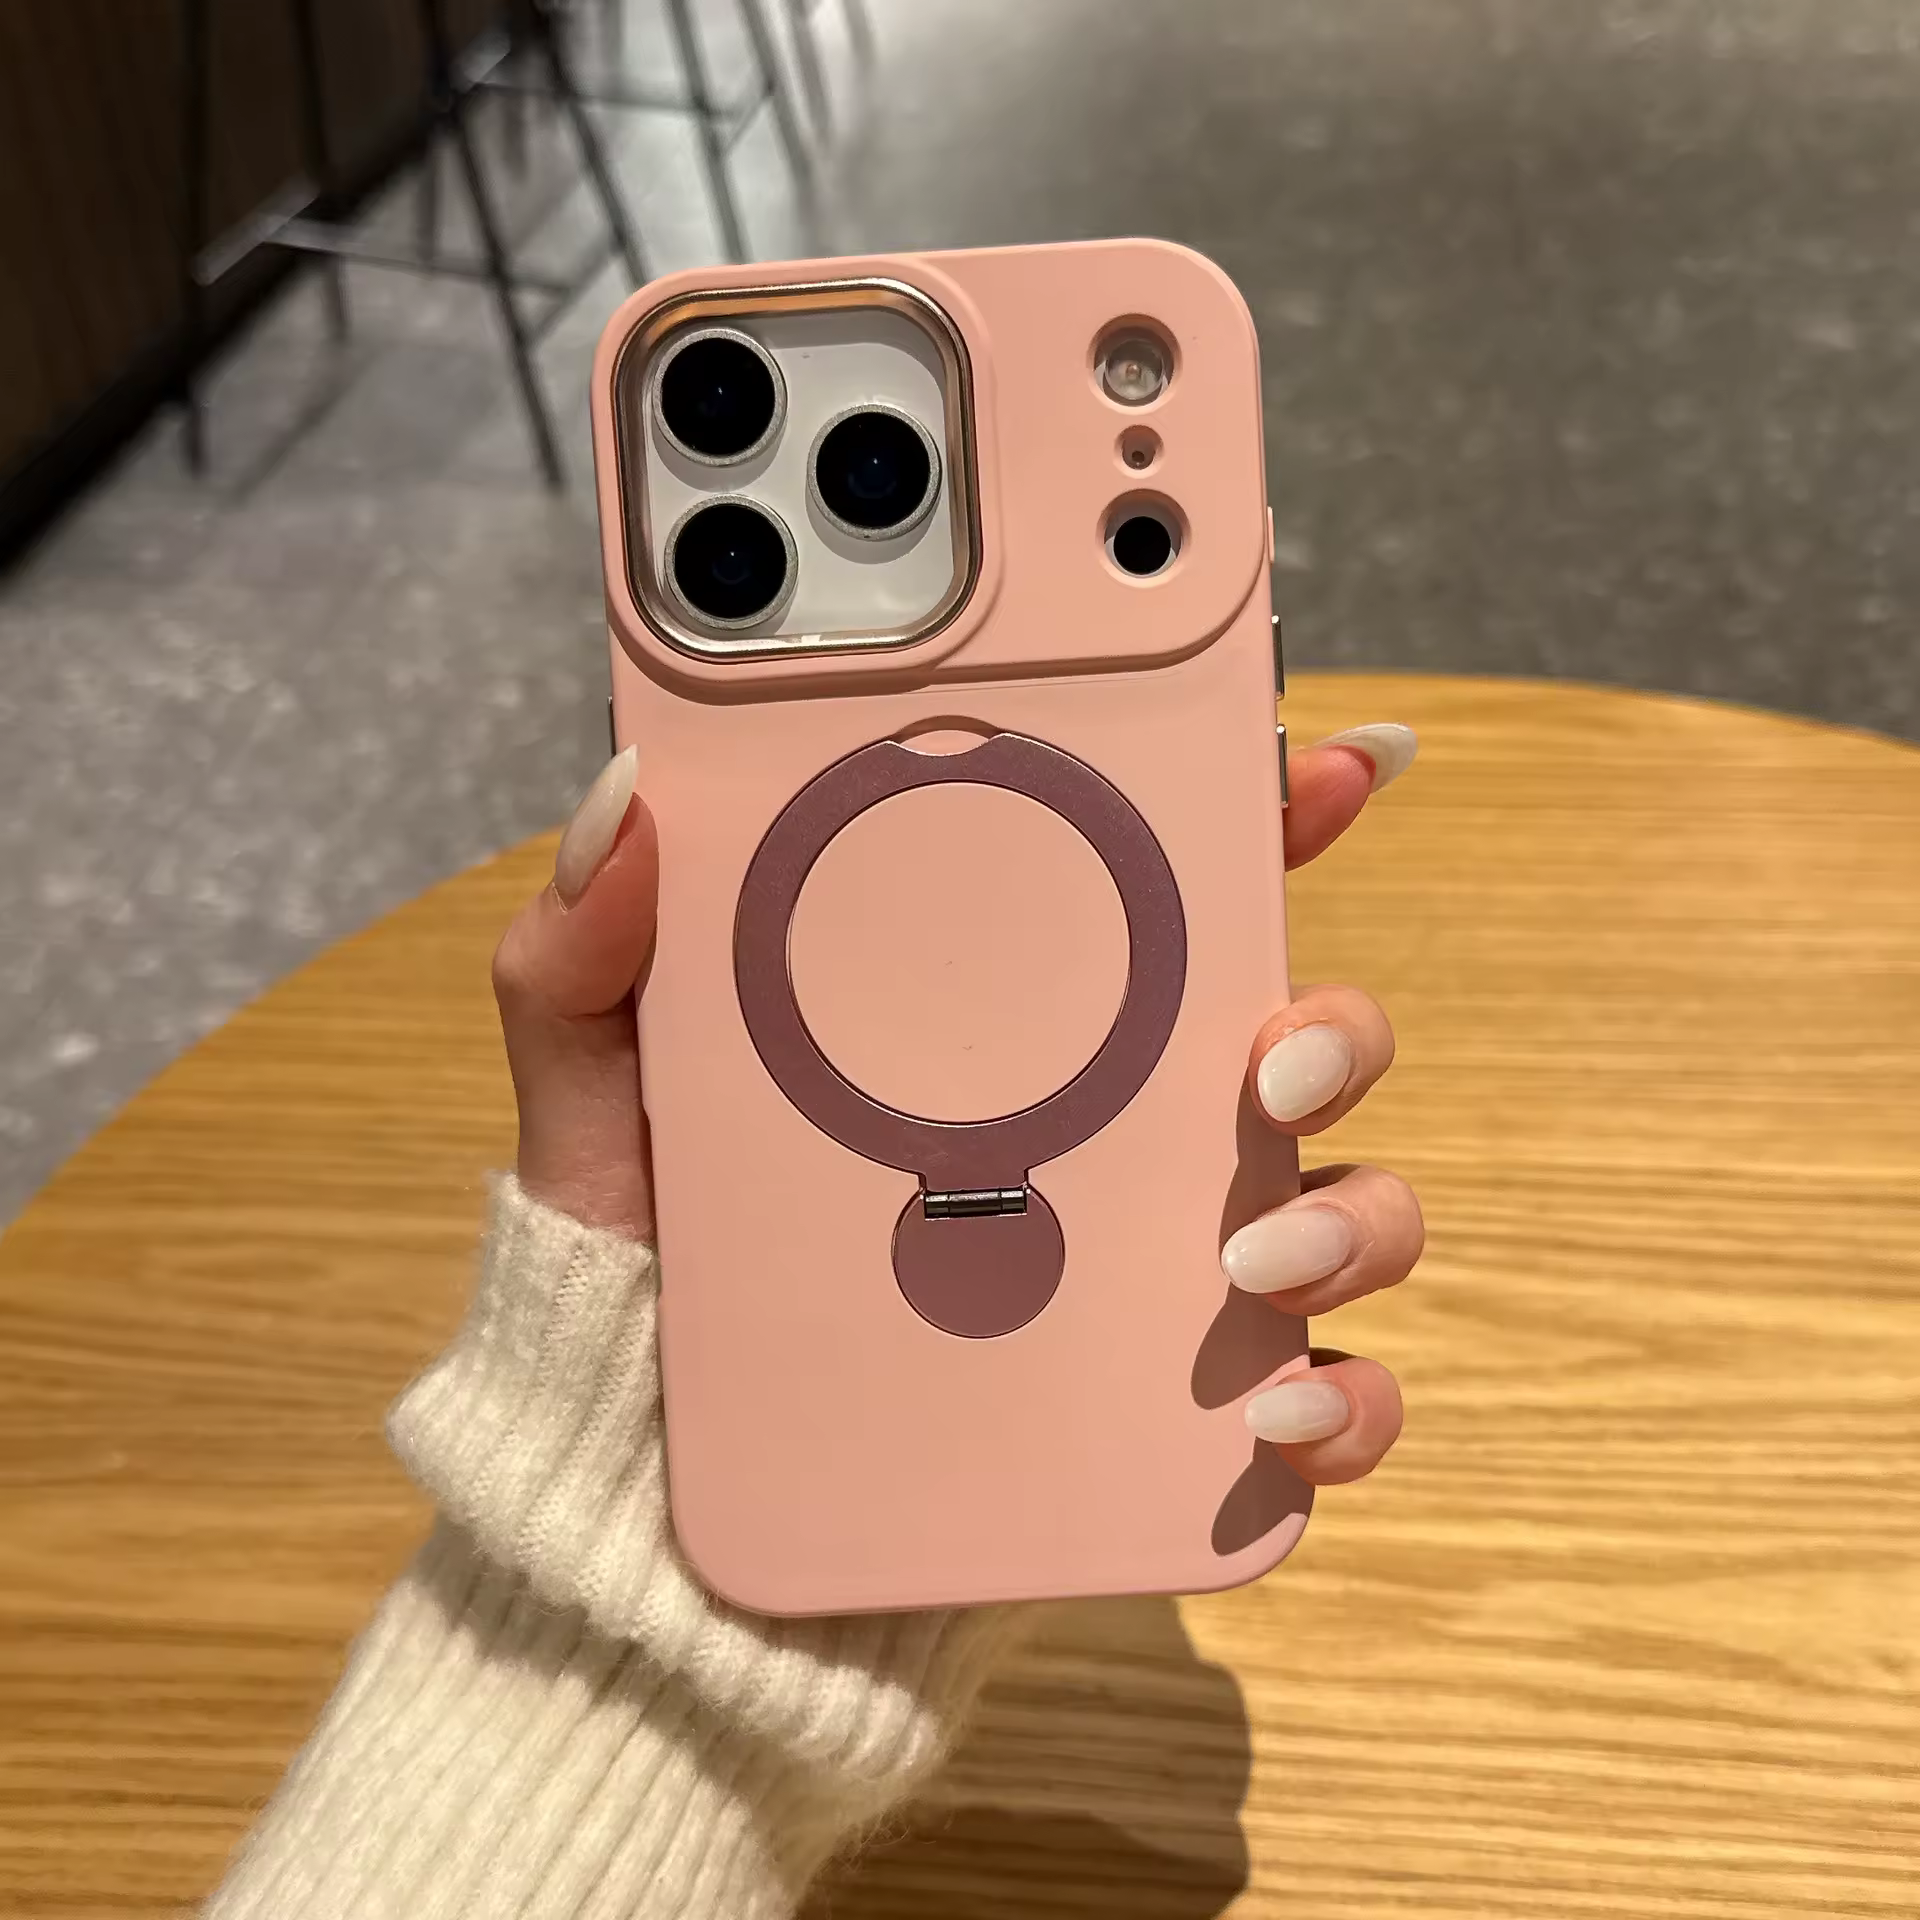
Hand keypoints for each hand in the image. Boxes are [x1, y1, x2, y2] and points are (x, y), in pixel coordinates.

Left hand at [490, 722, 1420, 1490]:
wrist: (659, 1508)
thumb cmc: (658, 1277)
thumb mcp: (604, 1104)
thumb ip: (589, 956)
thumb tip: (626, 789)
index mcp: (1016, 1027)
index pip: (1169, 896)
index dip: (1267, 815)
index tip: (1331, 766)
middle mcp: (1120, 1133)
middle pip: (1300, 1039)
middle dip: (1336, 1026)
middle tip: (1265, 1062)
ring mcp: (1159, 1275)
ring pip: (1348, 1211)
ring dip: (1347, 1222)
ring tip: (1242, 1264)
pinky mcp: (1171, 1416)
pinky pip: (1323, 1405)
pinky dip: (1338, 1408)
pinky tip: (1268, 1417)